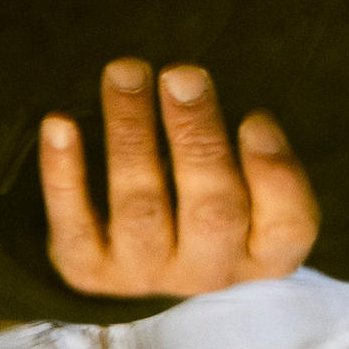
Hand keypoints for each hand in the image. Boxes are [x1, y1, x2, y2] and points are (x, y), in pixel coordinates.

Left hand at [40, 59, 318, 298]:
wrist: (138, 258)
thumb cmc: (207, 200)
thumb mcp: (250, 186)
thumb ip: (251, 151)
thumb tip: (222, 107)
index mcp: (263, 253)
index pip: (288, 225)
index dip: (274, 174)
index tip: (254, 119)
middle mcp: (209, 271)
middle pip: (213, 212)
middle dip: (197, 138)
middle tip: (183, 75)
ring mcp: (146, 275)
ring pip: (140, 207)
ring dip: (132, 133)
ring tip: (126, 73)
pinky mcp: (89, 270)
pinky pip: (73, 222)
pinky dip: (64, 173)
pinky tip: (60, 124)